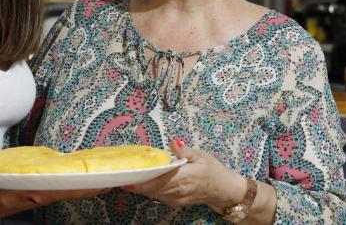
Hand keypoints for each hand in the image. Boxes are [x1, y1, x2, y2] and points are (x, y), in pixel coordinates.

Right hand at [0, 187, 109, 218]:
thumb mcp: (6, 196)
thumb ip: (21, 196)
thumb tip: (38, 196)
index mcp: (44, 195)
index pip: (72, 191)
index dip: (90, 187)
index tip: (107, 182)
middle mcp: (49, 194)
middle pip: (78, 190)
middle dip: (96, 185)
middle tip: (116, 178)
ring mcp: (46, 192)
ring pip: (73, 188)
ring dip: (89, 184)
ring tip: (107, 177)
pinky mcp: (42, 189)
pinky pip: (64, 185)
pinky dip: (76, 180)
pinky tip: (83, 176)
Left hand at [126, 139, 246, 211]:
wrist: (224, 190)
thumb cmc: (214, 170)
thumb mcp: (202, 156)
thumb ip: (185, 151)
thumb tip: (173, 142)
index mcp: (183, 177)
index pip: (159, 179)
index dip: (142, 179)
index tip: (128, 177)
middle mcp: (177, 190)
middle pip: (152, 189)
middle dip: (137, 183)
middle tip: (122, 176)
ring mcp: (176, 199)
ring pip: (153, 194)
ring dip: (141, 187)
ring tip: (128, 178)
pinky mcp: (175, 203)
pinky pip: (159, 197)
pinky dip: (150, 190)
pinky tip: (143, 183)